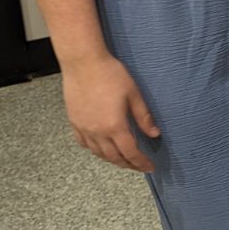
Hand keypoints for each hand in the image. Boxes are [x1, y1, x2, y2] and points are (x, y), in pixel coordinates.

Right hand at [62, 53, 158, 171]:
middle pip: (114, 157)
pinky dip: (95, 150)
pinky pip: (84, 143)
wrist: (83, 62)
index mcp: (114, 126)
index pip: (130, 153)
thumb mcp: (134, 94)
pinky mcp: (74, 121)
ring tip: (123, 160)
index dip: (141, 163)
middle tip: (139, 166)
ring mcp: (83, 128)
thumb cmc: (110, 74)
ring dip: (112, 159)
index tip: (150, 167)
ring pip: (98, 153)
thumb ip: (144, 117)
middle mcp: (97, 132)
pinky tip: (101, 148)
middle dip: (128, 164)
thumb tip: (155, 134)